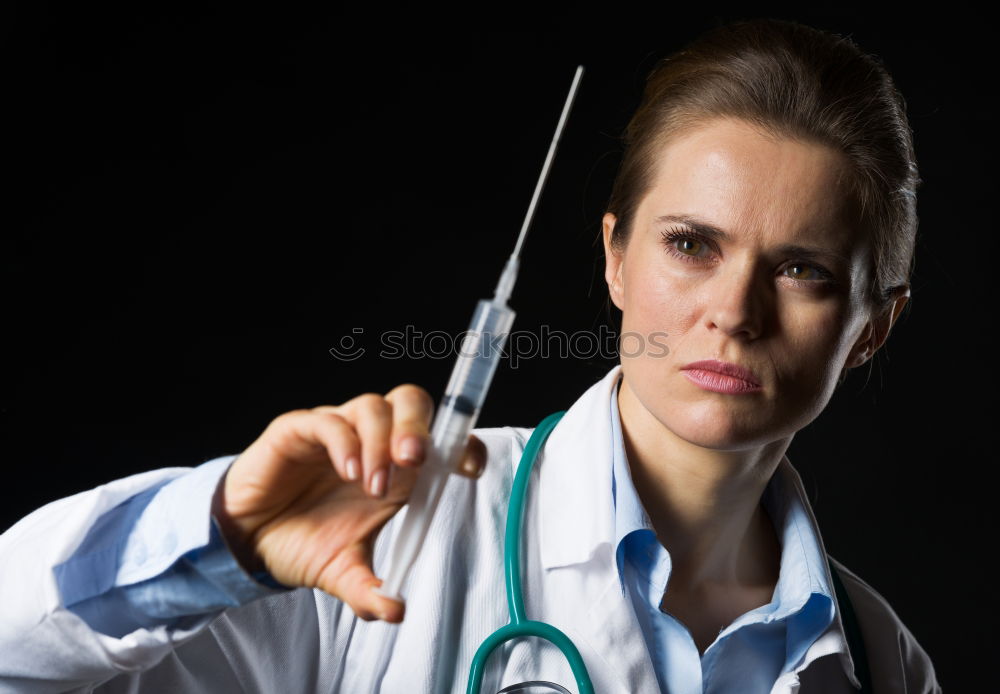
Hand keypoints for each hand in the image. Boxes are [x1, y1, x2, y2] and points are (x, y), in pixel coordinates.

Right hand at [210, 384, 486, 622]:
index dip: (460, 443)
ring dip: (380, 442)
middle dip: (420, 427)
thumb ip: (369, 591)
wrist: (248, 540)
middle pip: (410, 403)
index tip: (470, 468)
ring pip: (372, 406)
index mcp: (396, 469)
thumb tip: (395, 613)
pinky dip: (344, 442)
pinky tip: (348, 471)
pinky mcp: (299, 430)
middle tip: (416, 461)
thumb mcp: (342, 572)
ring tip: (372, 485)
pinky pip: (327, 421)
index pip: (440, 438)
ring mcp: (337, 431)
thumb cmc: (304, 541)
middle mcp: (372, 441)